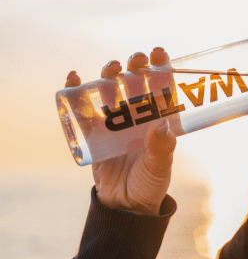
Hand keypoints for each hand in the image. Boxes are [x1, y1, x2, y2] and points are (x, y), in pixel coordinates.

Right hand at [65, 47, 176, 214]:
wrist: (125, 206)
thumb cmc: (150, 183)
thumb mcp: (160, 166)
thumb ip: (162, 148)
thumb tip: (160, 127)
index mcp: (159, 118)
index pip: (161, 86)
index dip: (160, 66)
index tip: (158, 52)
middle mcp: (138, 114)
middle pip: (135, 82)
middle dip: (135, 67)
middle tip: (135, 60)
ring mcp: (114, 121)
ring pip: (110, 89)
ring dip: (109, 74)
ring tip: (112, 67)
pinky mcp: (93, 132)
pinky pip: (82, 109)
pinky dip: (75, 91)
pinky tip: (74, 78)